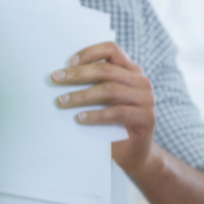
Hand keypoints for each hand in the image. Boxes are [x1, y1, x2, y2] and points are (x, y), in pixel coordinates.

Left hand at [51, 42, 156, 174]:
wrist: (134, 153)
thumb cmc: (114, 124)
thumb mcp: (105, 100)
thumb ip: (95, 84)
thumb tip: (62, 75)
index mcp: (133, 72)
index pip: (113, 50)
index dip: (90, 52)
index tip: (69, 62)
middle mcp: (142, 82)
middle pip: (107, 70)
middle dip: (78, 74)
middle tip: (56, 78)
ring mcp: (147, 100)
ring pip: (110, 90)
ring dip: (82, 95)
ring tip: (62, 101)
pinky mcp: (146, 118)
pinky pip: (117, 112)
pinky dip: (95, 115)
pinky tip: (79, 118)